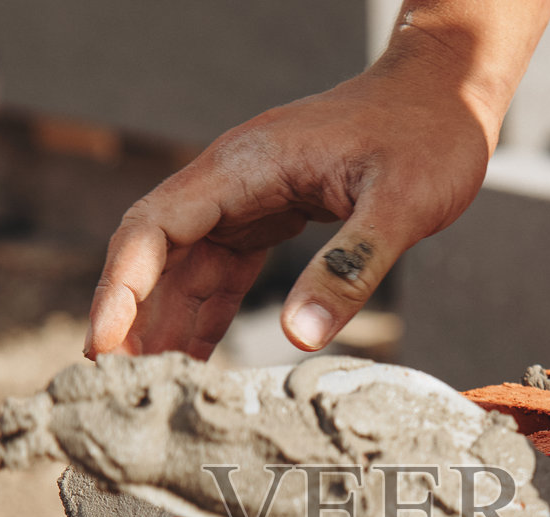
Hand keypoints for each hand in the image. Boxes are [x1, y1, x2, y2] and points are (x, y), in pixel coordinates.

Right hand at [84, 67, 492, 359]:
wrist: (447, 93)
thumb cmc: (427, 135)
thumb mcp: (401, 204)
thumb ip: (350, 267)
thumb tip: (300, 336)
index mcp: (244, 168)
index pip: (154, 229)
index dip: (122, 289)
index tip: (103, 343)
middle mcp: (231, 182)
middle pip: (155, 254)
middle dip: (133, 319)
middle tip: (119, 388)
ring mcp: (247, 198)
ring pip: (184, 268)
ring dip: (164, 324)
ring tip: (151, 389)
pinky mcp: (269, 216)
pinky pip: (220, 271)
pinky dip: (205, 315)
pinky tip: (196, 361)